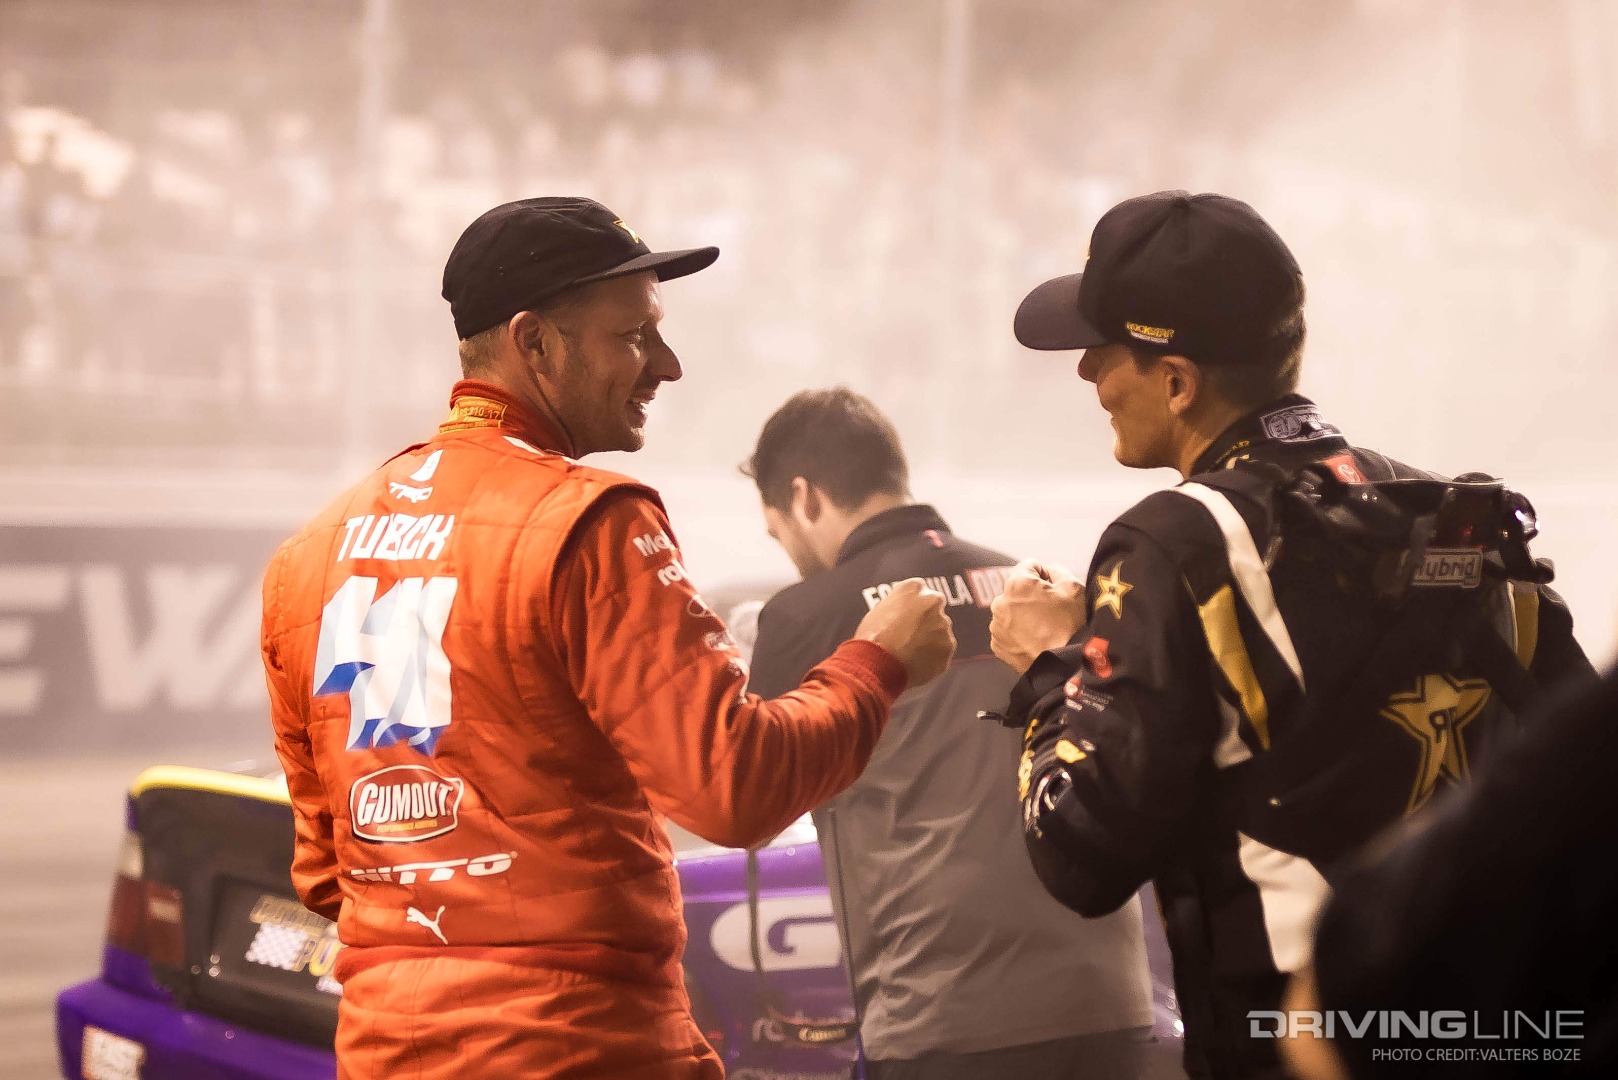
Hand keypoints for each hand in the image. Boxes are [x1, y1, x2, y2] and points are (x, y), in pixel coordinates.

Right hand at [854, 578, 956, 687]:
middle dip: (925, 622)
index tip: (907, 617)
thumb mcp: (879, 611)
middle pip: (933, 610)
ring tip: (910, 653)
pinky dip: (933, 657)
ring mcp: (943, 624)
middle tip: (909, 636)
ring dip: (930, 640)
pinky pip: (942, 651)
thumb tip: (902, 614)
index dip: (912, 607)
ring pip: (940, 632)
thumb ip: (898, 606)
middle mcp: (933, 601)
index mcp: (913, 587)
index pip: (919, 592)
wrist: (879, 664)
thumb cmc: (873, 637)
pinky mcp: (948, 646)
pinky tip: (916, 663)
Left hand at [990, 559, 1084, 674]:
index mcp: (1016, 584)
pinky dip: (1018, 633)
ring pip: (1011, 611)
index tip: (1055, 590)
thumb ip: (1057, 571)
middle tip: (1051, 612)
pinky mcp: (997, 646)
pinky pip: (1008, 631)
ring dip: (1023, 615)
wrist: (1064, 667)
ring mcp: (996, 626)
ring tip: (1043, 628)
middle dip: (1031, 596)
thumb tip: (1047, 572)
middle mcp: (999, 603)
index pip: (1029, 566)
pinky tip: (1034, 640)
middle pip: (1017, 590)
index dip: (1045, 575)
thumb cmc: (1071, 625)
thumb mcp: (1074, 588)